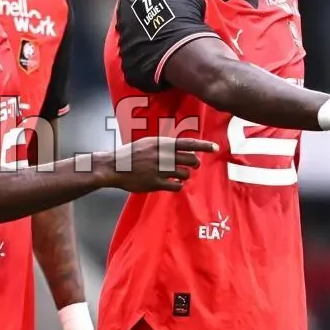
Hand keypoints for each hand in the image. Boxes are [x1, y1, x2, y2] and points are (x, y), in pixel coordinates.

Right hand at [102, 136, 218, 192]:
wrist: (113, 167)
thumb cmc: (130, 155)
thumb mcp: (147, 143)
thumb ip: (164, 145)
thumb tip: (181, 148)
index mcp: (161, 144)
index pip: (187, 143)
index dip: (203, 145)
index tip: (216, 148)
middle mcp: (162, 155)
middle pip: (191, 160)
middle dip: (194, 164)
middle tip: (193, 165)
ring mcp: (159, 170)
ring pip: (185, 174)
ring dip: (184, 176)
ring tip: (177, 175)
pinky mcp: (155, 183)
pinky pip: (176, 186)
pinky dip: (177, 186)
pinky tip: (173, 184)